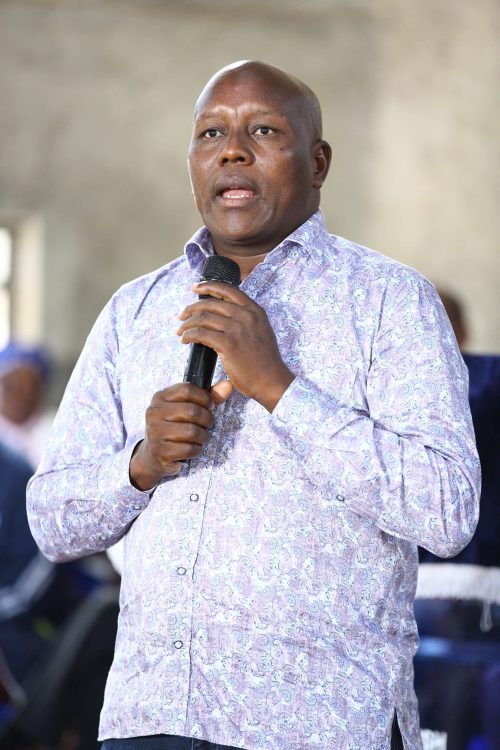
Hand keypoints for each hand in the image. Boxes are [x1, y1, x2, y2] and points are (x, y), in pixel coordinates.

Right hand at [129, 383, 215, 490]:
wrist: (153, 455)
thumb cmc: (175, 427)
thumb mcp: (186, 408)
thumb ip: (208, 396)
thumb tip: (229, 385)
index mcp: (160, 397)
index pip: (187, 389)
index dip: (205, 397)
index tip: (210, 406)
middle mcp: (154, 413)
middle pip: (192, 411)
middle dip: (207, 419)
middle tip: (208, 424)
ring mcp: (155, 432)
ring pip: (192, 432)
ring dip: (203, 437)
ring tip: (201, 438)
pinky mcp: (160, 451)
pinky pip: (188, 449)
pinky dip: (196, 450)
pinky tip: (192, 449)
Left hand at [177, 280, 294, 411]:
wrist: (272, 381)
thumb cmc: (264, 361)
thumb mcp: (261, 331)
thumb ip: (246, 320)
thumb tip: (223, 316)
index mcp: (254, 310)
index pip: (228, 289)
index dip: (208, 286)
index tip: (195, 287)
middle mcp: (246, 316)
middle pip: (210, 303)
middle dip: (191, 308)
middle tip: (182, 316)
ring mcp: (237, 329)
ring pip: (203, 318)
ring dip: (187, 324)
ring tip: (181, 331)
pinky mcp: (228, 344)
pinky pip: (200, 333)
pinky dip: (189, 335)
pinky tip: (185, 340)